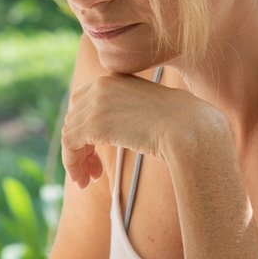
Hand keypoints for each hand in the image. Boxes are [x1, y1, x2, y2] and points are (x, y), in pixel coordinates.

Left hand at [61, 74, 221, 187]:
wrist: (188, 128)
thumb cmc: (181, 124)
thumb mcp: (150, 111)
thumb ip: (128, 114)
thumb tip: (119, 130)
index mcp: (116, 78)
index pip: (83, 99)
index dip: (84, 127)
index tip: (95, 150)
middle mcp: (102, 85)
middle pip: (74, 117)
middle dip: (80, 145)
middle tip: (93, 170)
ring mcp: (96, 102)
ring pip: (70, 133)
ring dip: (76, 159)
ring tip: (87, 180)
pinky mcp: (93, 123)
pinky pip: (69, 145)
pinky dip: (72, 164)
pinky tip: (84, 180)